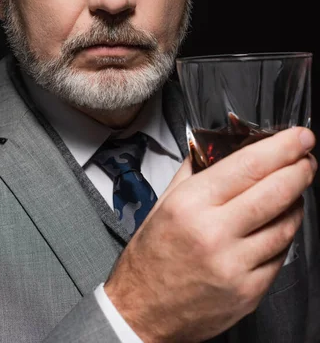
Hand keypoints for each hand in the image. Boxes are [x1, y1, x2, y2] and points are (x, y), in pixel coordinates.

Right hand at [104, 127, 316, 342]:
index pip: (248, 166)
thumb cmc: (152, 255)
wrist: (143, 310)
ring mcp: (235, 266)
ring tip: (293, 190)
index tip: (299, 137)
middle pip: (275, 193)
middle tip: (307, 158)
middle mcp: (214, 234)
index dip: (281, 148)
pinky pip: (281, 255)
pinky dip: (284, 234)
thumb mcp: (166, 200)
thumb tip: (225, 143)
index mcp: (191, 205)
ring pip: (285, 225)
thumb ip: (197, 168)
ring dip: (296, 202)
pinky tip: (277, 224)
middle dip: (300, 170)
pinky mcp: (249, 291)